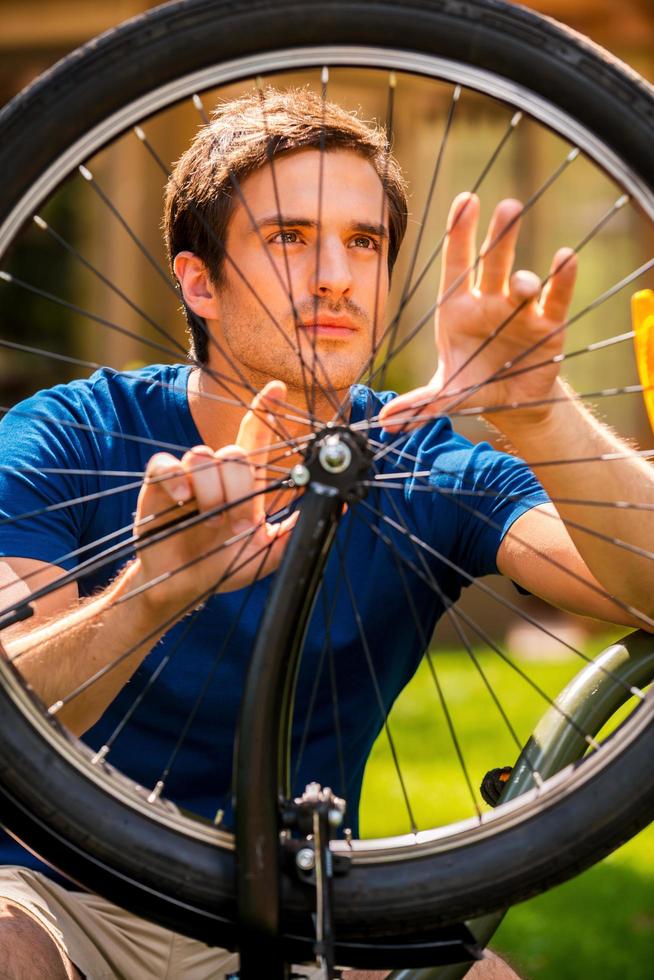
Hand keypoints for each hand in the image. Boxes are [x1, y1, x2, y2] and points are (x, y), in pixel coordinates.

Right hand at [132, 380, 296, 614]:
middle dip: (240, 490)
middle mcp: (218, 472)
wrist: (184, 586)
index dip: (265, 410)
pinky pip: (166, 465)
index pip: (256, 436)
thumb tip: (340, 502)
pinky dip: (175, 481)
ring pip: (203, 457)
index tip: (277, 390)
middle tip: (239, 524)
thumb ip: (299, 527)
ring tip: (211, 523)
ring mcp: (188, 475)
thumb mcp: (268, 552)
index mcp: (245, 482)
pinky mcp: (159, 483)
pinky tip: (182, 500)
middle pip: (235, 453)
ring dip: (212, 496)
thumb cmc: (225, 565)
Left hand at [379, 193, 577, 431]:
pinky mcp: (549, 325)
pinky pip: (557, 298)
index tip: (466, 200)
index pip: (458, 264)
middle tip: (506, 208)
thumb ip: (419, 404)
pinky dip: (562, 281)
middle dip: (499, 237)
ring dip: (527, 277)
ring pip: (524, 283)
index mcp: (457, 307)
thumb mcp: (446, 393)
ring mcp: (520, 310)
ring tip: (524, 282)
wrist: (510, 401)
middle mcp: (489, 300)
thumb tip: (386, 421)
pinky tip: (566, 261)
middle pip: (493, 264)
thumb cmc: (472, 381)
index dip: (460, 233)